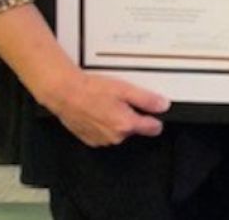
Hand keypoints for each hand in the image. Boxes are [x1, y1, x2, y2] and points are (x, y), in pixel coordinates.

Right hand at [51, 72, 169, 146]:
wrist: (66, 94)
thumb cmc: (92, 91)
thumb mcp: (126, 89)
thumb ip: (147, 99)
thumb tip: (162, 105)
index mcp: (126, 125)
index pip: (153, 128)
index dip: (155, 118)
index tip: (154, 112)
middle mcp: (115, 137)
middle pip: (135, 129)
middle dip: (133, 116)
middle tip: (123, 101)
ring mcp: (101, 140)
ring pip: (119, 132)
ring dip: (117, 121)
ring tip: (108, 104)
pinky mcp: (90, 139)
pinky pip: (104, 134)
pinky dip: (104, 125)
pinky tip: (99, 112)